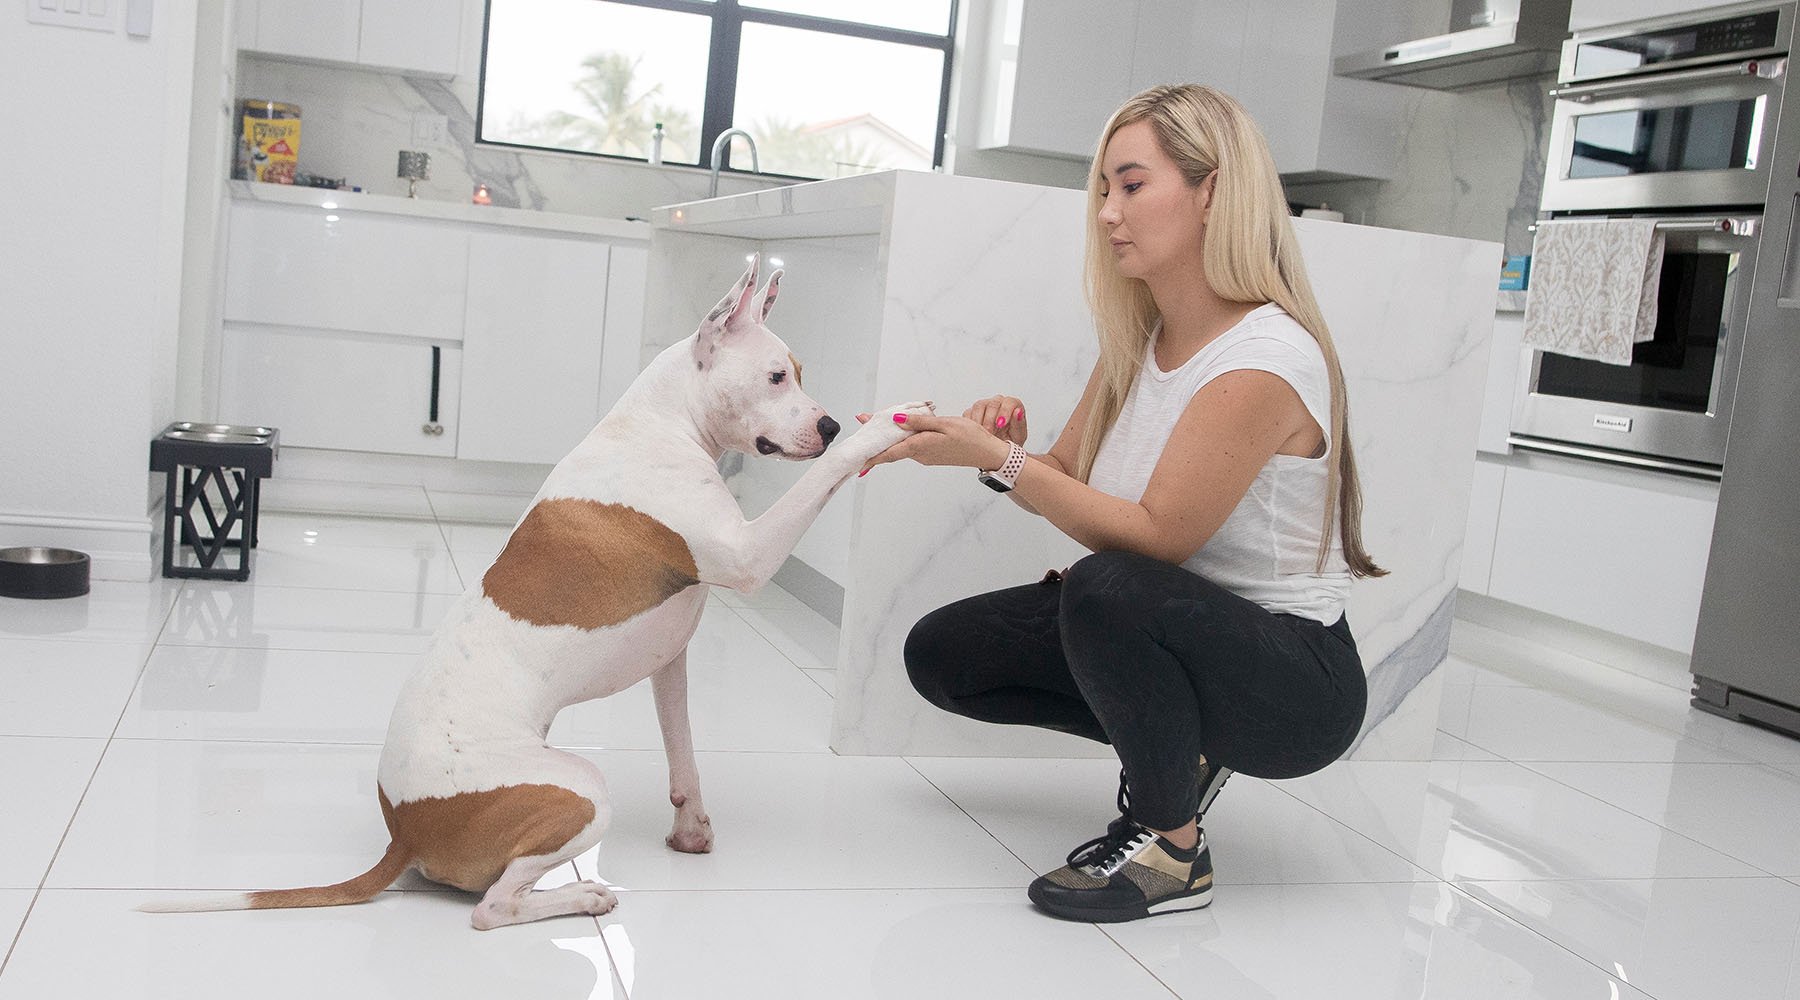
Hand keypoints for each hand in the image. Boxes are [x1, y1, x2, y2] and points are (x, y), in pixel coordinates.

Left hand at [853, 409, 1011, 475]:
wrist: (987, 452)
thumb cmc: (969, 437)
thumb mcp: (944, 424)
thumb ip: (919, 421)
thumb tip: (896, 420)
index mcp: (920, 447)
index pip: (889, 453)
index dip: (871, 456)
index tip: (856, 460)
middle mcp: (919, 455)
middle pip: (892, 448)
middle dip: (877, 437)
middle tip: (863, 420)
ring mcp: (925, 456)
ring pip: (901, 446)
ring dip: (890, 436)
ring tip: (878, 419)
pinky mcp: (930, 454)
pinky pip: (911, 445)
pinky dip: (903, 437)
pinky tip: (902, 426)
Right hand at [965, 395, 1027, 445]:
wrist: (997, 452)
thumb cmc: (1010, 443)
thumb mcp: (1018, 437)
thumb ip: (1018, 424)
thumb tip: (1017, 412)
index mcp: (1013, 406)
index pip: (1009, 402)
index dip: (1005, 412)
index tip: (1001, 424)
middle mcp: (999, 403)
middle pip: (993, 403)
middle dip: (990, 419)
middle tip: (990, 433)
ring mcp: (985, 406)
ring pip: (979, 406)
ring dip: (980, 421)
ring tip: (983, 435)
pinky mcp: (972, 412)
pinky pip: (968, 413)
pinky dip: (970, 424)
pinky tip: (975, 434)